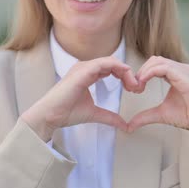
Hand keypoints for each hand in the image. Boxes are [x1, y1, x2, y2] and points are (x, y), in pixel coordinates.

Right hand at [21, 56, 138, 141]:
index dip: (124, 76)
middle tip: (137, 87)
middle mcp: (86, 67)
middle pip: (113, 64)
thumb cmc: (67, 112)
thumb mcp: (94, 114)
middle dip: (127, 74)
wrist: (51, 115)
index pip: (111, 68)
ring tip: (133, 85)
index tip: (133, 89)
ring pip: (111, 61)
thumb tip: (125, 125)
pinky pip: (104, 63)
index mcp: (88, 74)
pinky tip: (125, 79)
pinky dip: (118, 68)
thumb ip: (110, 117)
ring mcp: (84, 67)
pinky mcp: (83, 70)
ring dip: (125, 72)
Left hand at [128, 56, 188, 138]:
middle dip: (141, 71)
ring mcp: (185, 71)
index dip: (142, 73)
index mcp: (177, 73)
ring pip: (158, 61)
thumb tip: (129, 126)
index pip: (155, 63)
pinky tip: (143, 83)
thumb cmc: (188, 116)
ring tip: (137, 87)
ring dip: (144, 72)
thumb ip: (145, 116)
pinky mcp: (186, 78)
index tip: (133, 88)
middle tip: (133, 87)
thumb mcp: (161, 114)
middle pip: (155, 60)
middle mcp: (181, 69)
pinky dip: (150, 73)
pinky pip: (165, 68)